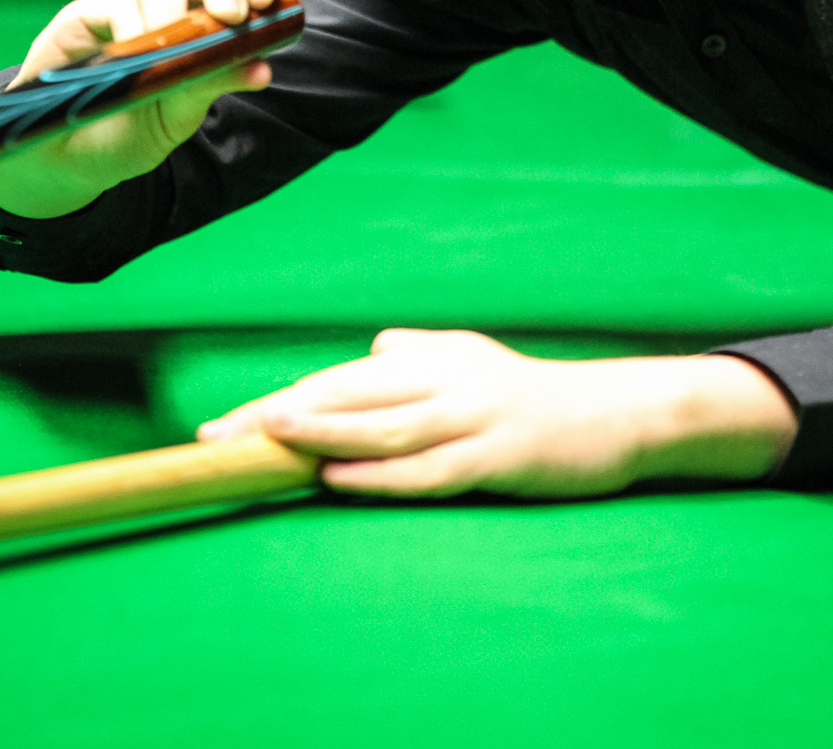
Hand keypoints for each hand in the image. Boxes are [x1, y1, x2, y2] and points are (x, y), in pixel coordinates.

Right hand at [0, 0, 281, 219]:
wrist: (66, 161)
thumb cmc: (129, 130)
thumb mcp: (178, 114)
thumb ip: (213, 82)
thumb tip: (262, 67)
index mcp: (201, 20)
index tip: (267, 1)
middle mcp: (166, 4)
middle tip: (236, 13)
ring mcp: (124, 6)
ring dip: (175, 9)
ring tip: (174, 50)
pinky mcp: (82, 17)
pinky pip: (113, 3)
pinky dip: (131, 22)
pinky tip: (134, 50)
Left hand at [197, 329, 797, 495]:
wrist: (614, 415)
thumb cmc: (532, 394)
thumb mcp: (472, 359)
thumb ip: (419, 353)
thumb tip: (370, 353)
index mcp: (428, 358)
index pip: (336, 379)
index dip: (278, 400)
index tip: (223, 427)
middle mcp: (442, 378)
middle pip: (344, 396)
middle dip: (277, 415)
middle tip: (218, 439)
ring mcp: (470, 416)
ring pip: (381, 425)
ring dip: (320, 433)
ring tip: (268, 440)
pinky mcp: (495, 455)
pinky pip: (428, 468)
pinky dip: (380, 474)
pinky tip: (340, 479)